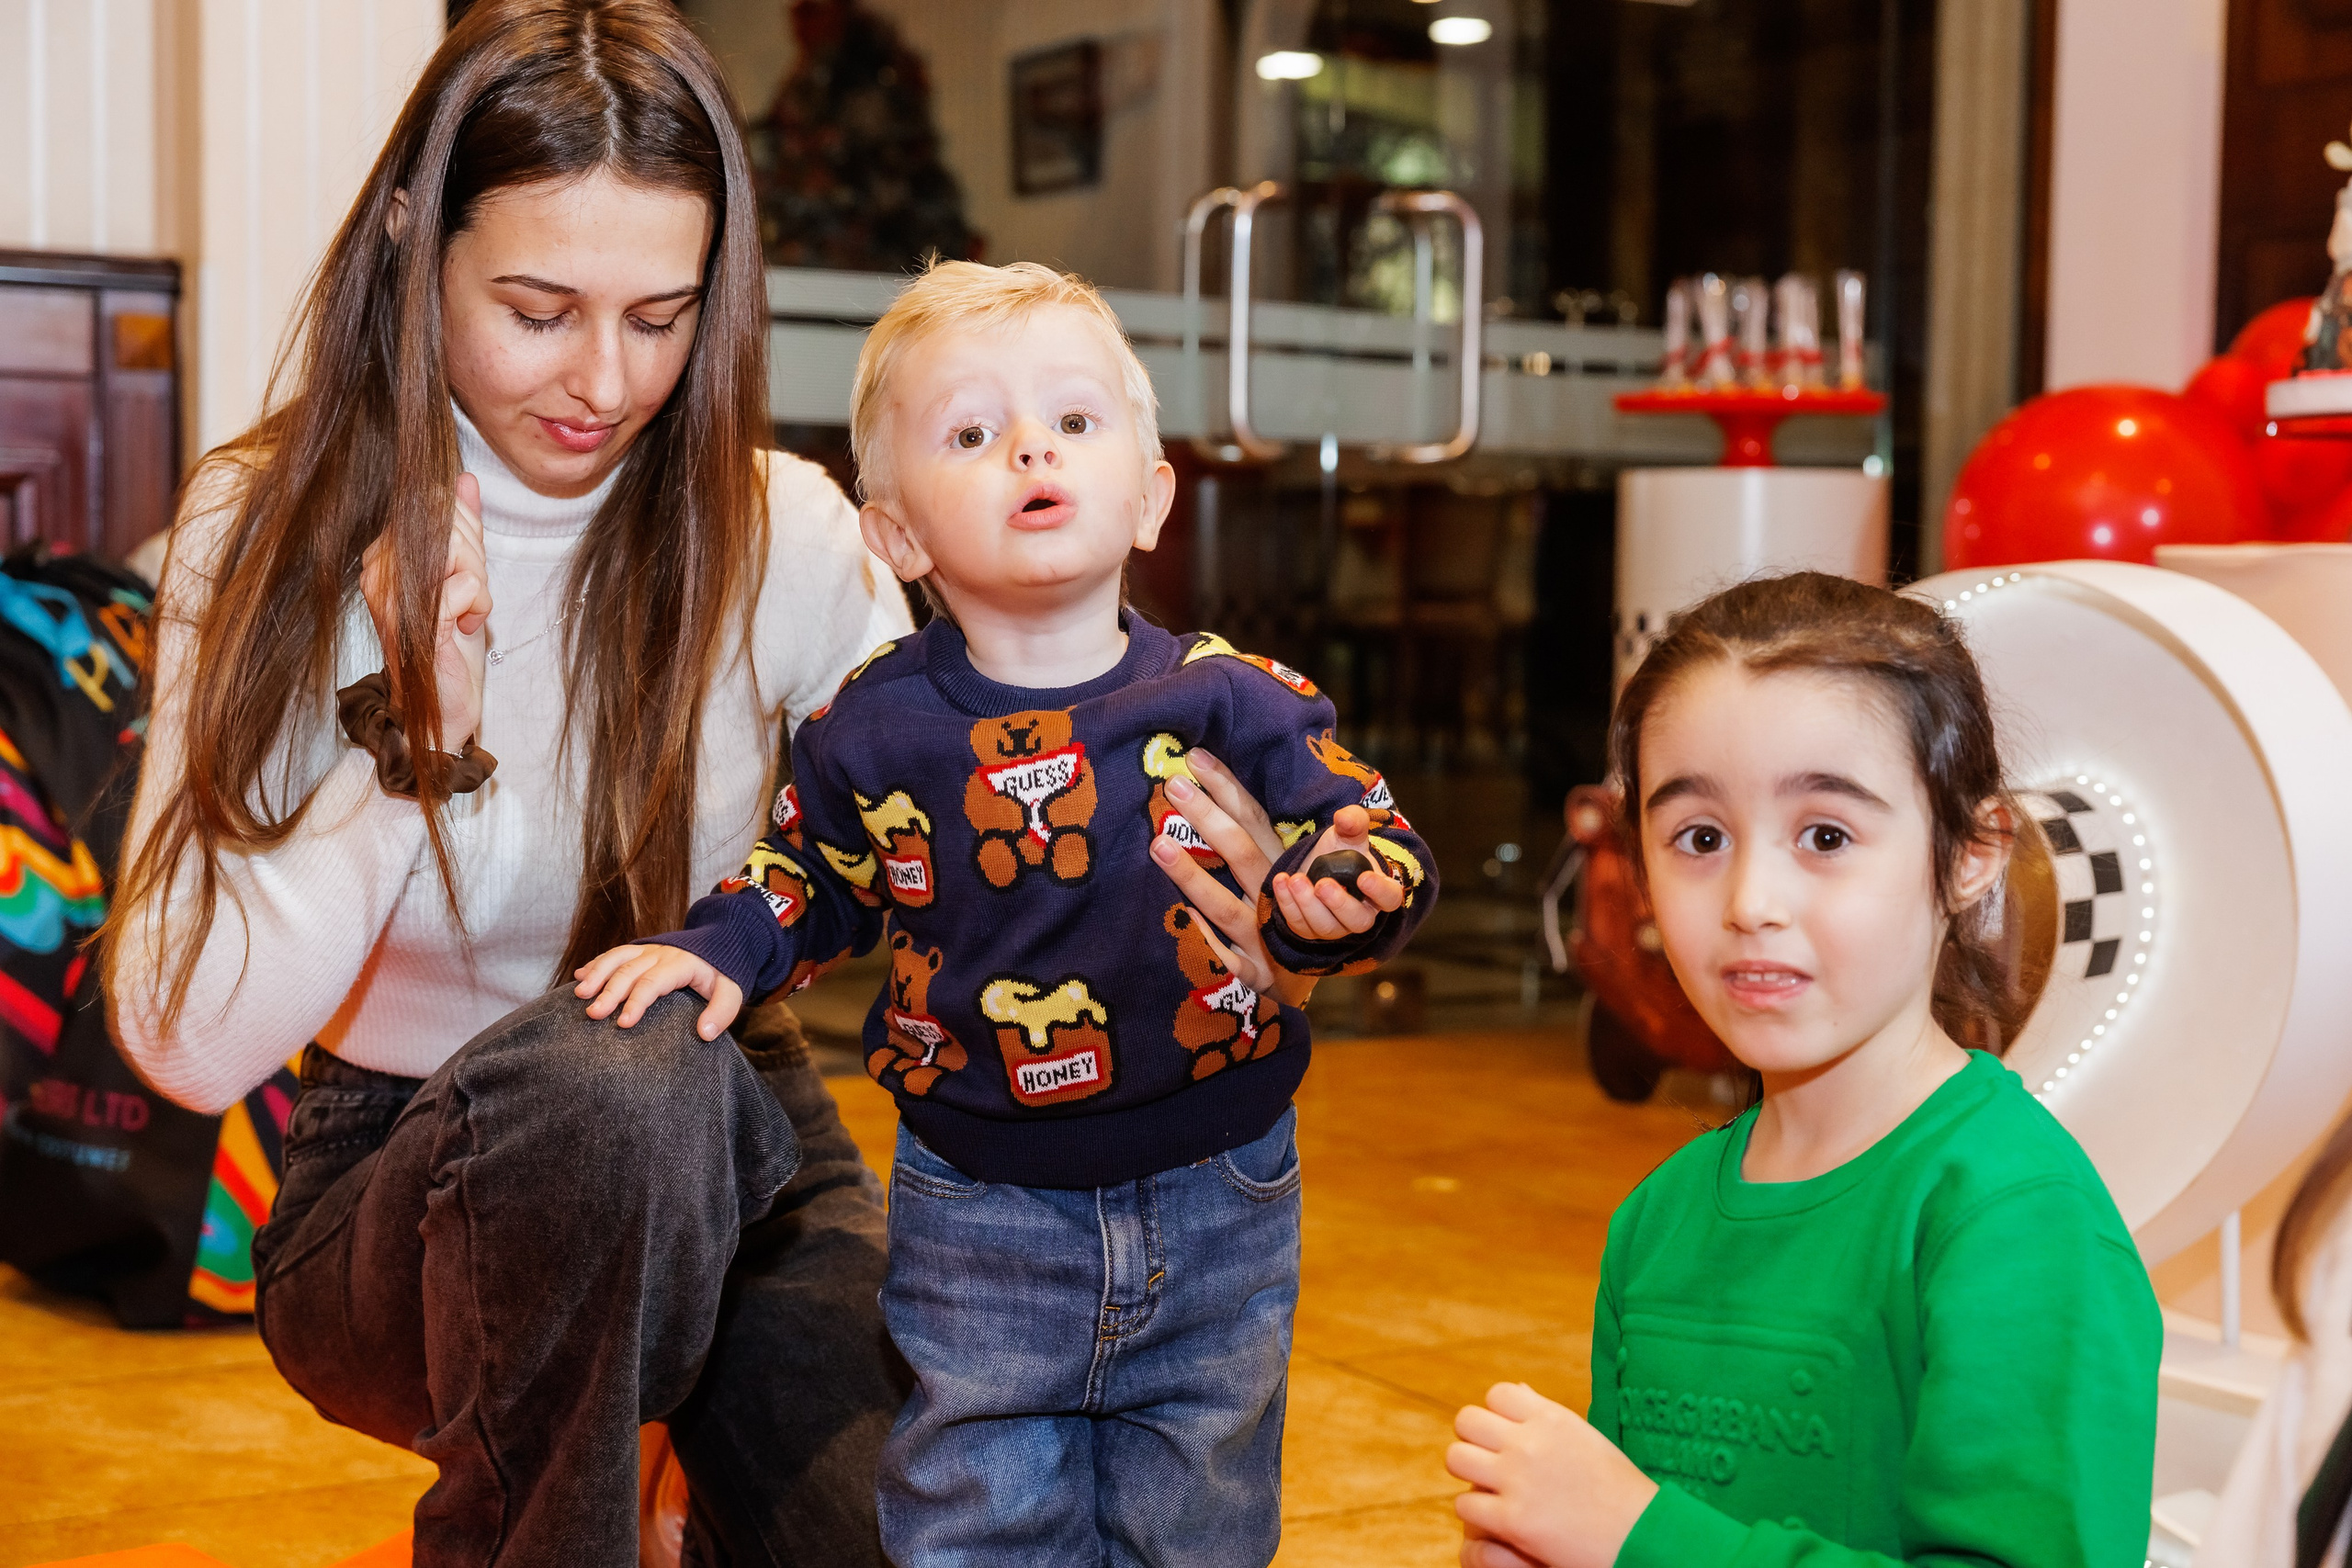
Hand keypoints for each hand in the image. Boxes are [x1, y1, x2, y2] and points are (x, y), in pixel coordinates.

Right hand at [361, 472, 489, 745]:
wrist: (443, 706)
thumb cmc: (450, 643)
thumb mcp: (463, 575)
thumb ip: (461, 527)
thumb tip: (464, 480)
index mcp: (384, 553)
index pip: (436, 505)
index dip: (466, 532)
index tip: (465, 571)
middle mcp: (378, 570)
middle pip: (449, 522)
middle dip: (475, 559)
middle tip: (467, 598)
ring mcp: (391, 596)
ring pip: (458, 551)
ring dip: (478, 585)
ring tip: (465, 614)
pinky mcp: (414, 620)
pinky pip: (465, 586)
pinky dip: (479, 608)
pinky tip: (464, 630)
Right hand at [573, 943, 744, 1040]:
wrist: (723, 942)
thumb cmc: (724, 974)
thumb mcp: (732, 991)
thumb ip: (723, 1011)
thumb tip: (706, 1033)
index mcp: (681, 964)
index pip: (653, 982)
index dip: (636, 1002)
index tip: (623, 1023)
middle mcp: (661, 953)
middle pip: (629, 971)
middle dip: (609, 992)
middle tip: (593, 1014)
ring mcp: (648, 949)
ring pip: (617, 958)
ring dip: (596, 974)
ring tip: (579, 994)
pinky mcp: (641, 950)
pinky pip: (615, 954)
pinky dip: (596, 964)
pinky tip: (580, 976)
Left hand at [1147, 748, 1313, 1005]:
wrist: (1307, 983)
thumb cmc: (1286, 916)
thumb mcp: (1285, 873)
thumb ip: (1255, 836)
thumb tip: (1212, 787)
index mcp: (1280, 866)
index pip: (1253, 819)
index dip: (1226, 787)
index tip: (1195, 758)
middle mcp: (1273, 897)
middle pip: (1240, 852)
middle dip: (1207, 817)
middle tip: (1173, 785)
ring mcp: (1263, 938)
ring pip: (1225, 906)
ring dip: (1192, 876)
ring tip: (1157, 845)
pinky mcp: (1254, 976)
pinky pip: (1227, 962)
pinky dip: (1206, 943)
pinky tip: (1178, 920)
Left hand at [1272, 804, 1404, 940]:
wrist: (1316, 866)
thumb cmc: (1341, 852)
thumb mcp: (1349, 833)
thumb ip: (1353, 822)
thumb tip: (1344, 818)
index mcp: (1379, 893)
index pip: (1389, 898)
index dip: (1379, 892)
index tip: (1364, 877)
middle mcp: (1360, 915)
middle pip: (1357, 921)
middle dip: (1338, 903)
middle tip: (1322, 884)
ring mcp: (1335, 927)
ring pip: (1326, 927)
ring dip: (1308, 905)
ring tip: (1296, 879)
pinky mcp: (1309, 929)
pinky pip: (1299, 925)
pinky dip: (1287, 904)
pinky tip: (1281, 881)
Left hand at [1447, 1383, 1657, 1567]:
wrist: (1641, 1536)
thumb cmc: (1618, 1488)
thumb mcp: (1585, 1437)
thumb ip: (1546, 1415)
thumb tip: (1518, 1388)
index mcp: (1551, 1417)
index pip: (1497, 1394)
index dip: (1496, 1414)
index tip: (1505, 1434)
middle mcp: (1529, 1441)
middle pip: (1467, 1421)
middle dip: (1473, 1440)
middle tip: (1487, 1460)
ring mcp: (1517, 1479)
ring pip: (1456, 1459)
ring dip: (1468, 1473)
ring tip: (1486, 1486)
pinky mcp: (1511, 1519)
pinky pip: (1465, 1503)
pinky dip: (1476, 1512)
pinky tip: (1496, 1518)